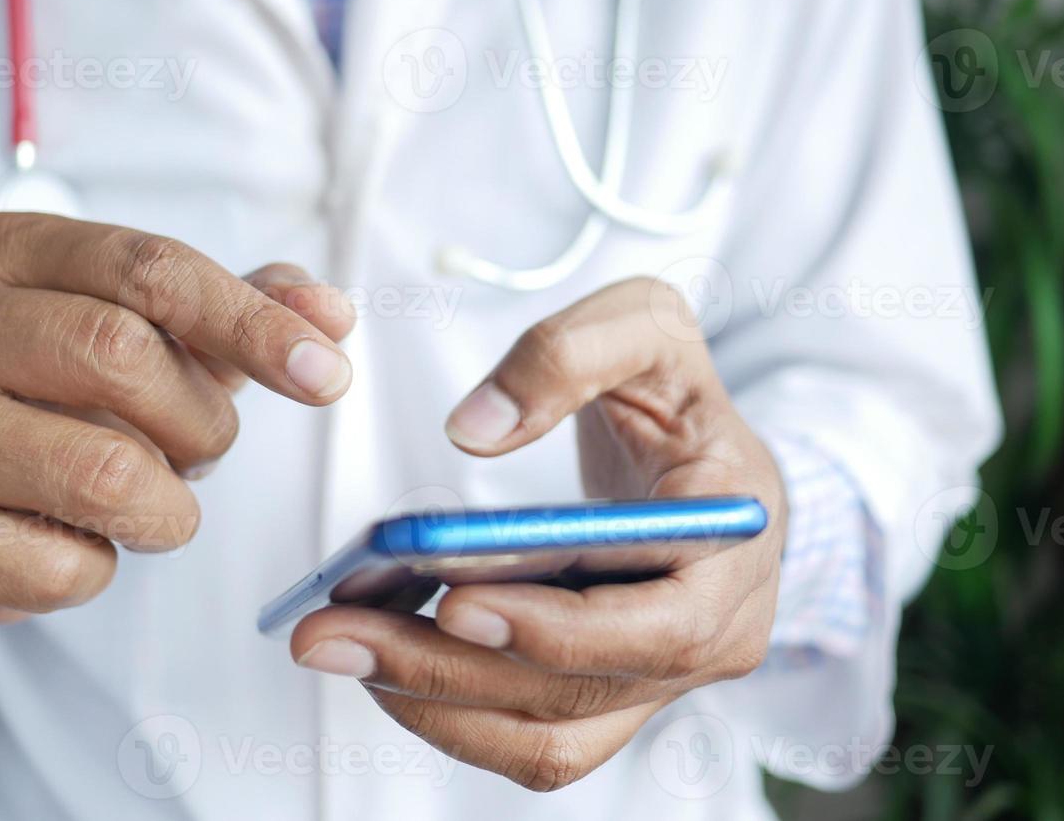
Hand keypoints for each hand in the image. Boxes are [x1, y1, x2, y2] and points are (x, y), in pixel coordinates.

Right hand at [0, 213, 354, 649]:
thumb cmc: (59, 395)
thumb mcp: (149, 331)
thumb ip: (240, 314)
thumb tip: (330, 316)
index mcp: (10, 250)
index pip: (150, 268)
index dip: (252, 324)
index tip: (327, 374)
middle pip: (121, 355)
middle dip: (200, 423)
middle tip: (200, 450)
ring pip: (101, 472)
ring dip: (164, 508)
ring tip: (145, 501)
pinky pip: (59, 568)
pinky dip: (98, 569)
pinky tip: (68, 541)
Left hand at [289, 278, 786, 790]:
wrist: (704, 455)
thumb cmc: (682, 393)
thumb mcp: (645, 326)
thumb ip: (566, 353)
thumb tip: (473, 426)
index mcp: (732, 551)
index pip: (659, 627)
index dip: (557, 629)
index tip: (454, 600)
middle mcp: (709, 638)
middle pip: (574, 694)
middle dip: (443, 668)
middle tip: (331, 631)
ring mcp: (656, 680)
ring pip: (542, 737)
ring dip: (429, 702)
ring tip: (336, 642)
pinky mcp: (607, 697)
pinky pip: (526, 734)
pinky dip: (445, 709)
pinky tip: (378, 651)